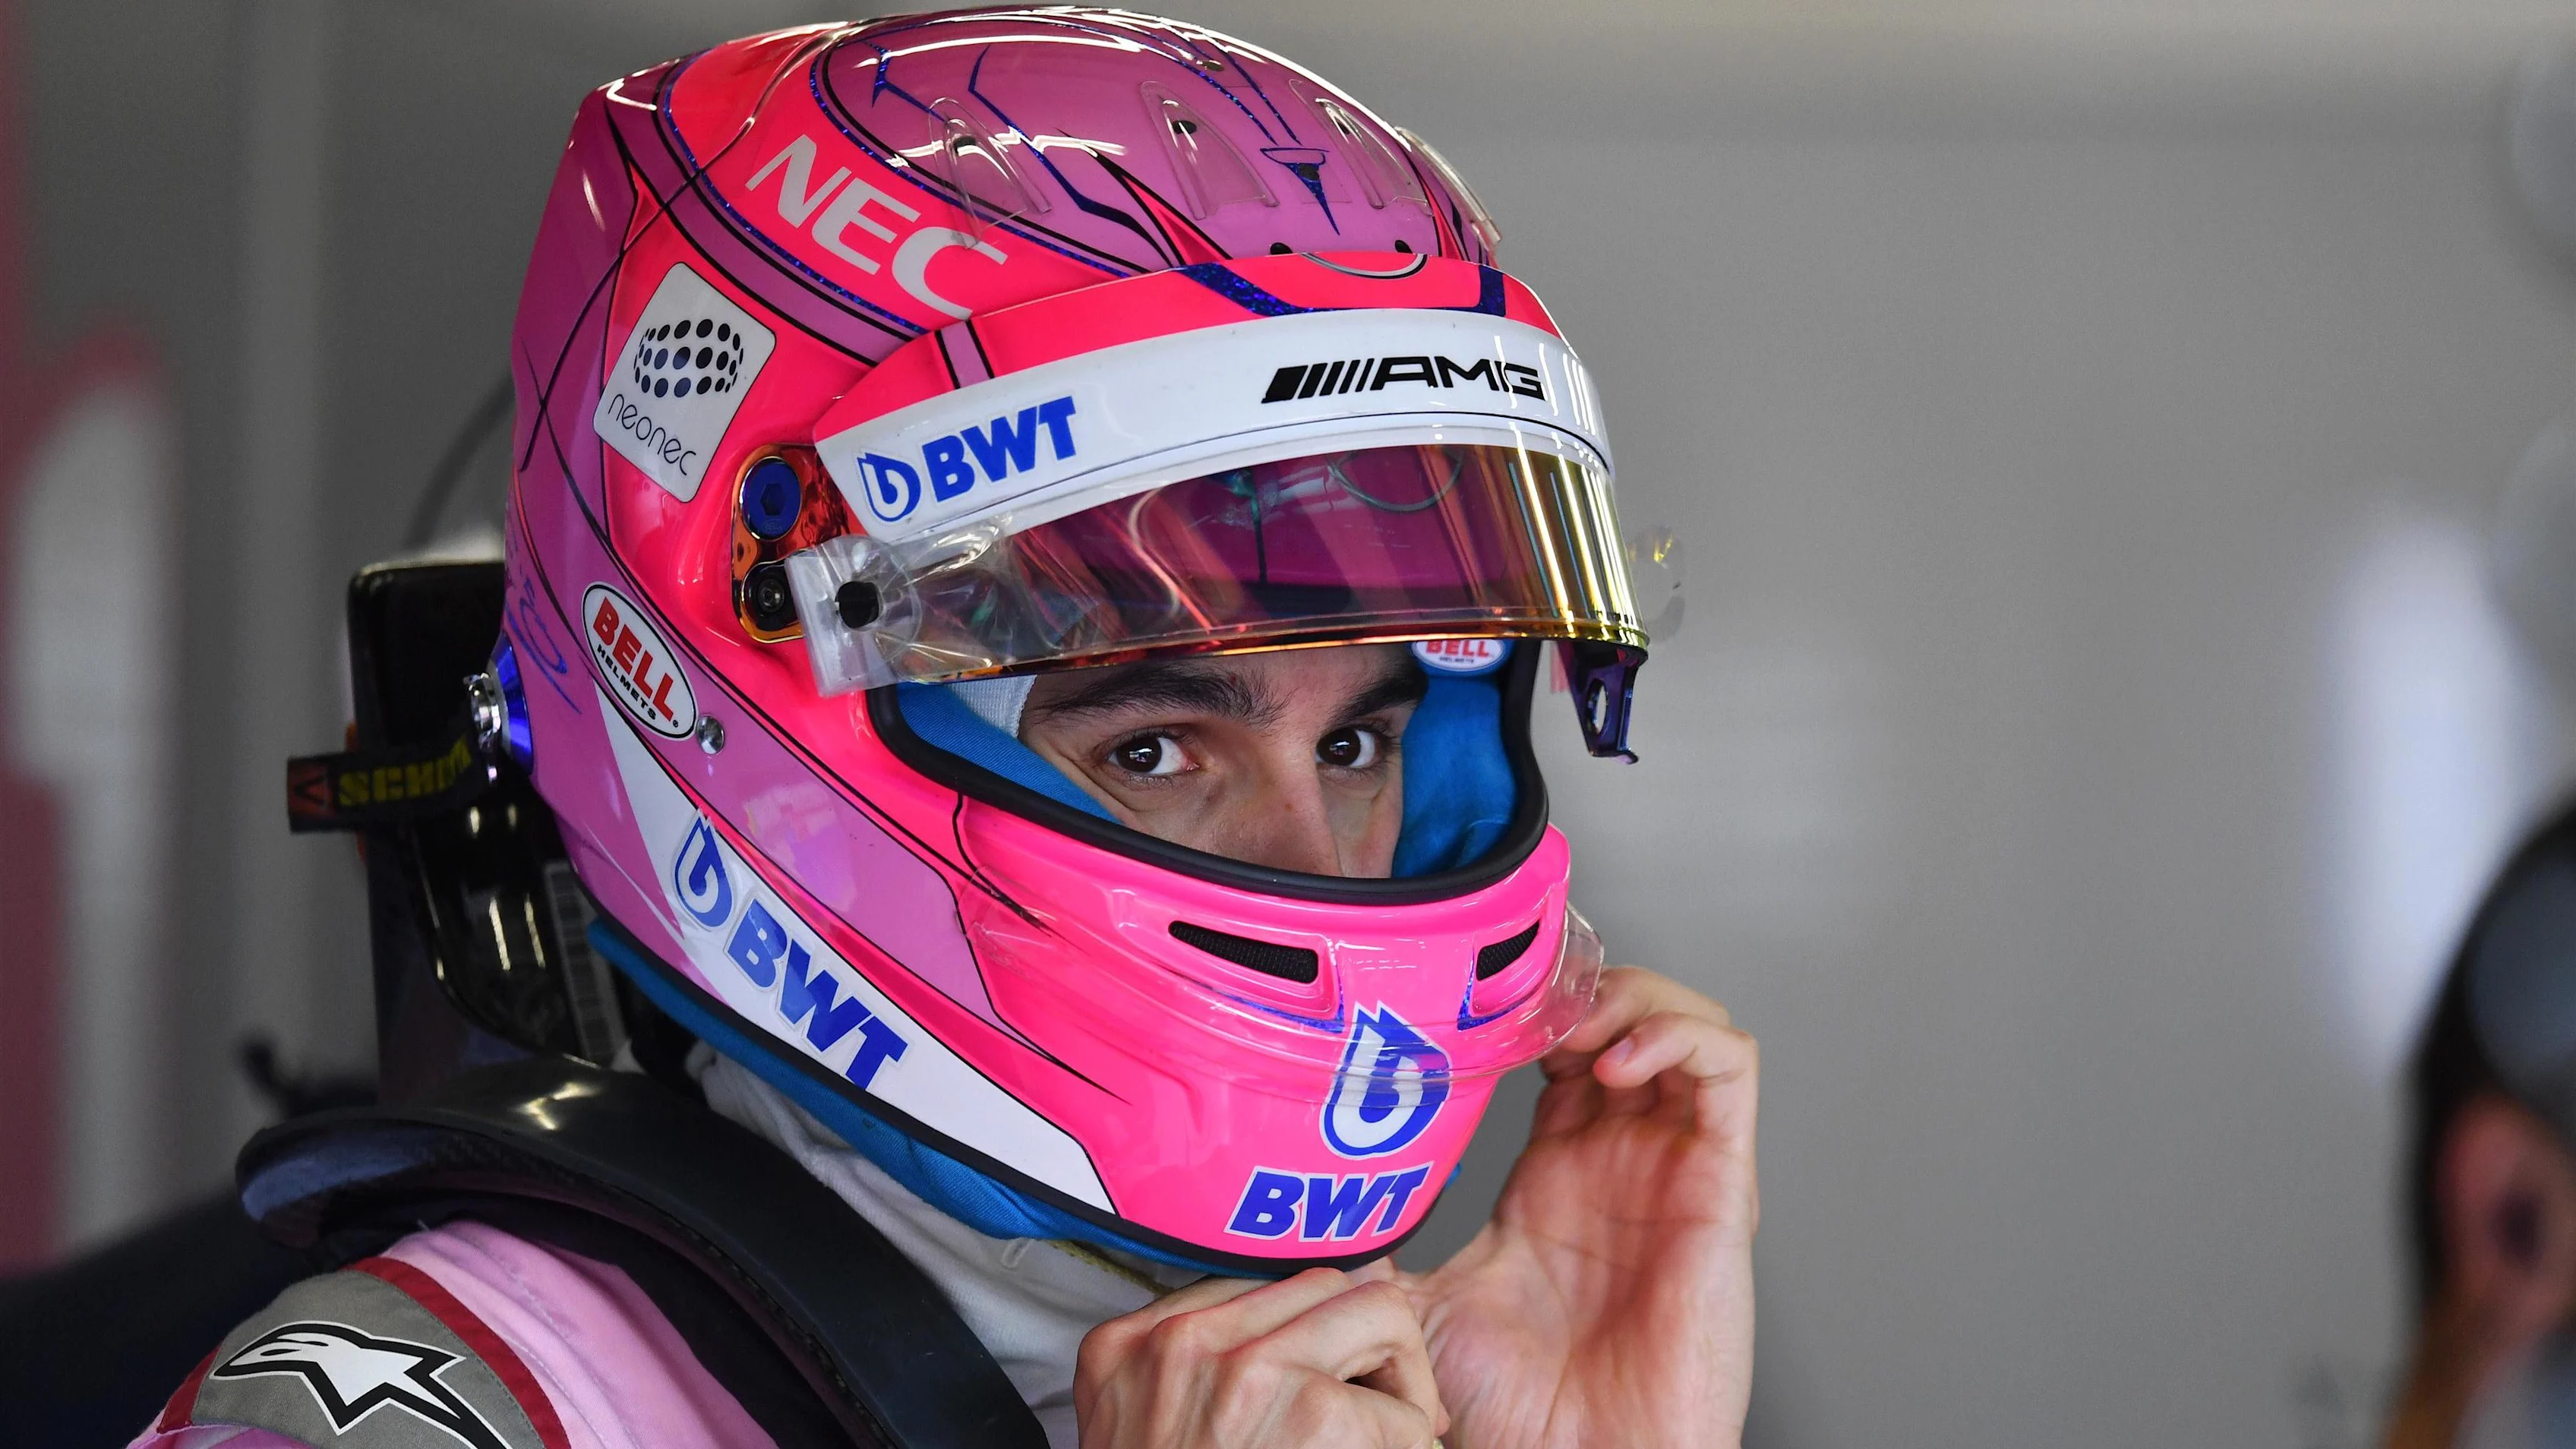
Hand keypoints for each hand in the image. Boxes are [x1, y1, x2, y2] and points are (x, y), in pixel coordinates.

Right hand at [1075, 1266, 1450, 1447]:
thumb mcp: (1146, 1426)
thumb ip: (1201, 1368)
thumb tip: (1313, 1298)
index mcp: (1130, 1345)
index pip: (1255, 1285)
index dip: (1313, 1332)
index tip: (1330, 1379)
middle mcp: (1185, 1343)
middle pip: (1325, 1284)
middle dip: (1371, 1345)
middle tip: (1381, 1413)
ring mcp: (1246, 1370)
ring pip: (1383, 1317)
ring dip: (1405, 1388)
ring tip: (1395, 1438)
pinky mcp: (1314, 1414)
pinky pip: (1404, 1413)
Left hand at [1393, 966, 1758, 1448]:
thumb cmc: (1513, 1410)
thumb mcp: (1420, 1304)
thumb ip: (1384, 1249)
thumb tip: (1316, 1218)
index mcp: (1558, 1172)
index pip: (1566, 1045)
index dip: (1534, 1003)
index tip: (1482, 997)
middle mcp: (1623, 1158)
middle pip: (1632, 1015)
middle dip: (1586, 982)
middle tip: (1533, 996)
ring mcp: (1677, 1164)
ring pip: (1689, 1023)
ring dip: (1635, 995)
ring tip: (1578, 1021)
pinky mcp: (1723, 1181)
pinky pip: (1732, 1067)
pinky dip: (1680, 1035)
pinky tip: (1615, 1058)